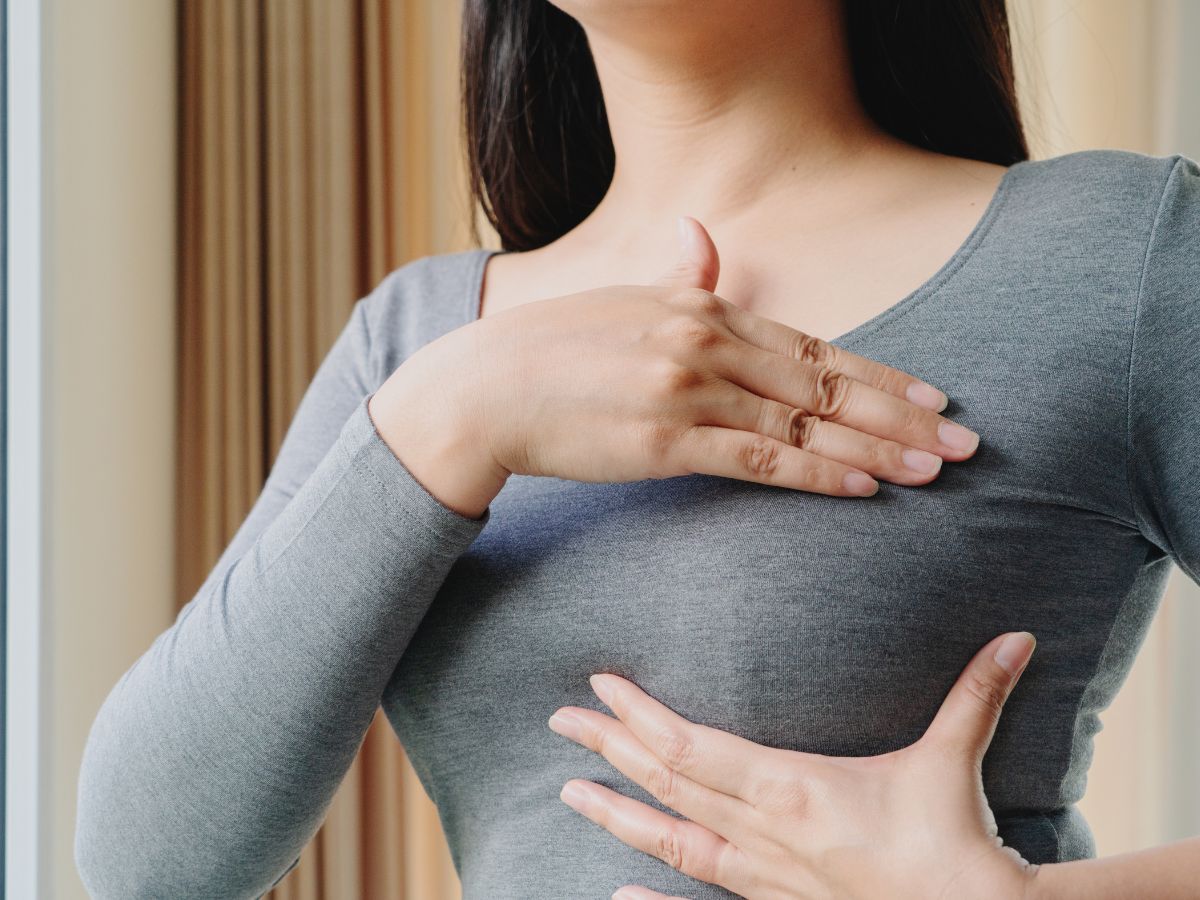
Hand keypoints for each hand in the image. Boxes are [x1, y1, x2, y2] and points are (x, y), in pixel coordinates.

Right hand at [372, 216, 978, 514]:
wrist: (485, 389)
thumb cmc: (552, 348)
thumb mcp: (622, 297)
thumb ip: (676, 273)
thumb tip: (702, 235)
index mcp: (702, 305)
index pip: (814, 345)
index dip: (882, 373)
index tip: (935, 397)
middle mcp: (707, 341)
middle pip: (826, 384)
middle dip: (903, 415)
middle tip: (965, 442)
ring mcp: (689, 390)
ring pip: (805, 425)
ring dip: (876, 449)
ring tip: (934, 471)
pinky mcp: (666, 441)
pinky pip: (760, 461)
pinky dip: (818, 475)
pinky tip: (864, 488)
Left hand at [548, 632, 1039, 899]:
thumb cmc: (954, 843)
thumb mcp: (954, 760)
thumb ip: (975, 694)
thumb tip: (1015, 638)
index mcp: (792, 789)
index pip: (693, 746)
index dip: (641, 716)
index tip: (601, 686)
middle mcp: (763, 833)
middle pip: (669, 785)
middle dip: (611, 748)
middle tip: (560, 720)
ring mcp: (764, 876)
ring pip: (674, 841)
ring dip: (618, 815)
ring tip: (569, 793)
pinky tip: (616, 893)